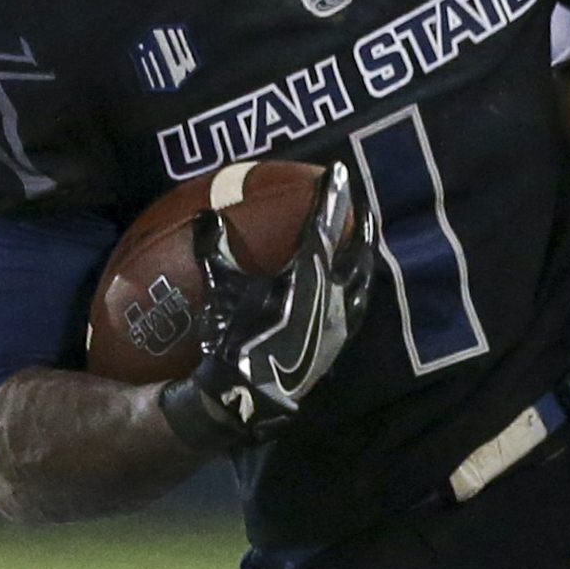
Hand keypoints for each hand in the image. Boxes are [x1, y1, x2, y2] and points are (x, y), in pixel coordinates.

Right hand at [161, 161, 373, 447]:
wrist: (249, 395)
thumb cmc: (233, 338)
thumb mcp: (221, 289)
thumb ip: (214, 249)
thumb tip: (205, 215)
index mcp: (310, 275)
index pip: (325, 226)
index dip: (332, 197)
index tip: (340, 173)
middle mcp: (335, 295)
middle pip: (356, 253)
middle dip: (360, 227)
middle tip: (363, 206)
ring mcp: (341, 324)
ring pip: (363, 283)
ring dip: (364, 261)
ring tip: (365, 249)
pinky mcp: (337, 347)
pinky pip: (354, 311)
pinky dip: (354, 294)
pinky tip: (350, 294)